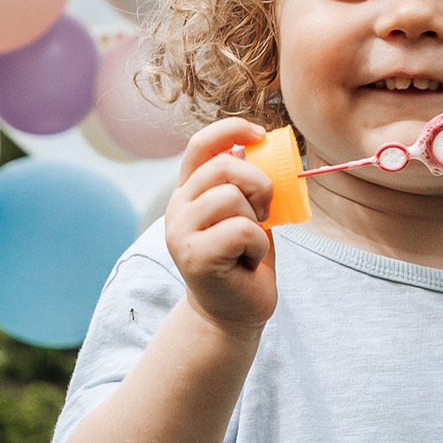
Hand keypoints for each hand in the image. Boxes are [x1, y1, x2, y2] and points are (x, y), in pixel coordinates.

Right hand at [165, 117, 279, 335]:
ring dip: (258, 221)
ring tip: (251, 243)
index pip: (201, 145)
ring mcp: (181, 232)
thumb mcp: (248, 214)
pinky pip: (242, 230)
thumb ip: (245, 183)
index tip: (259, 133)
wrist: (233, 313)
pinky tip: (248, 261)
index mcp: (189, 191)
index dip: (231, 129)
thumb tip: (253, 145)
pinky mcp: (195, 256)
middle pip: (224, 167)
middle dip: (258, 184)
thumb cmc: (243, 260)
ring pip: (233, 198)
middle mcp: (178, 207)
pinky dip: (258, 245)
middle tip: (264, 212)